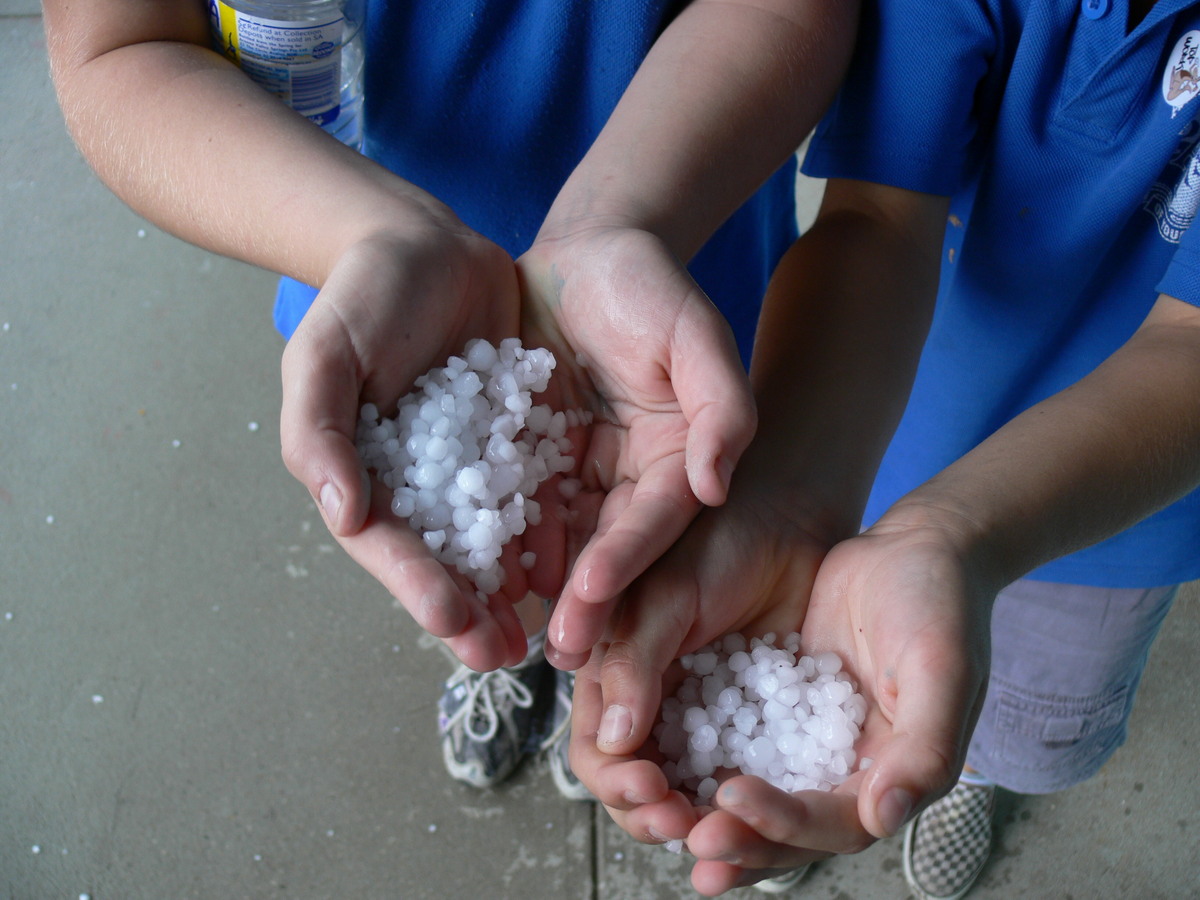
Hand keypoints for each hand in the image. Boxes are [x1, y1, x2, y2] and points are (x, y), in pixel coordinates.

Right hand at [281, 228, 542, 671]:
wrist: (425, 245)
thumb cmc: (361, 296)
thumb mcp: (325, 351)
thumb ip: (320, 430)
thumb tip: (339, 512)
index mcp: (367, 474)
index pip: (392, 544)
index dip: (419, 586)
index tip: (453, 625)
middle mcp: (420, 480)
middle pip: (446, 557)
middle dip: (473, 610)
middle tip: (506, 655)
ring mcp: (471, 462)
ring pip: (496, 536)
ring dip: (517, 585)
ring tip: (549, 628)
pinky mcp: (516, 437)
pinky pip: (537, 489)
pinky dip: (553, 527)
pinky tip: (580, 561)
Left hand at [516, 224, 757, 668]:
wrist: (583, 251)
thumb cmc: (648, 283)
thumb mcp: (696, 331)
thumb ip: (721, 404)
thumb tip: (718, 487)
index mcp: (677, 455)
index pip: (656, 517)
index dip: (628, 556)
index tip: (593, 593)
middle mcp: (629, 475)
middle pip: (609, 543)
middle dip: (586, 596)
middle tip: (559, 647)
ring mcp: (577, 469)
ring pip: (559, 535)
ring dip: (537, 583)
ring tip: (509, 627)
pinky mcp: (531, 457)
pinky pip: (512, 502)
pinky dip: (497, 537)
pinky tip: (474, 572)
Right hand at [564, 454, 841, 884]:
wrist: (795, 513)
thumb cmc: (722, 536)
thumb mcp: (670, 592)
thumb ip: (635, 660)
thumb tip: (612, 738)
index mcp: (614, 668)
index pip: (595, 746)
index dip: (614, 777)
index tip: (649, 786)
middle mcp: (650, 699)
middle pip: (634, 782)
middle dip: (651, 810)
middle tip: (684, 819)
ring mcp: (701, 714)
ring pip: (684, 790)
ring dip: (695, 818)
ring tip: (723, 827)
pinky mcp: (751, 719)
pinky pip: (739, 775)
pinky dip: (743, 804)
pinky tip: (761, 813)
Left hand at [682, 521, 990, 892]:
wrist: (917, 547)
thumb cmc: (941, 603)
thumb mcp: (941, 667)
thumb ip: (923, 748)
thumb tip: (884, 818)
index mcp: (896, 776)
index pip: (834, 824)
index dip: (783, 822)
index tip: (730, 797)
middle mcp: (851, 772)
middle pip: (788, 830)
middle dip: (739, 838)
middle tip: (689, 840)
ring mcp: (812, 742)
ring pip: (758, 796)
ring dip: (714, 815)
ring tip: (662, 823)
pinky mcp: (780, 707)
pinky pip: (738, 742)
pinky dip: (702, 758)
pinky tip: (659, 761)